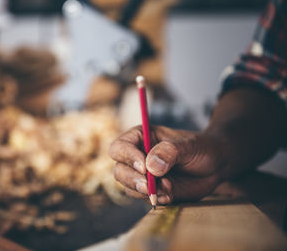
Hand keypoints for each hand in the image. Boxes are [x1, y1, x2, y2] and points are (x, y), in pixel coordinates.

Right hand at [109, 125, 225, 203]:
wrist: (215, 166)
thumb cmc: (200, 148)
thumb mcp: (188, 145)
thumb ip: (169, 152)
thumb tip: (150, 167)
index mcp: (140, 138)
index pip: (120, 147)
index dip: (128, 157)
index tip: (144, 167)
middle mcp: (137, 156)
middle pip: (120, 170)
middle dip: (133, 180)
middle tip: (150, 185)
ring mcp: (143, 175)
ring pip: (129, 187)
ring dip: (146, 191)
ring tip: (169, 188)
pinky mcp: (151, 190)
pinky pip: (144, 198)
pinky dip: (156, 199)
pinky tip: (171, 194)